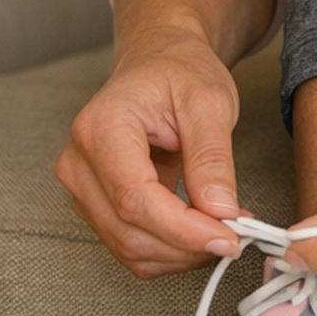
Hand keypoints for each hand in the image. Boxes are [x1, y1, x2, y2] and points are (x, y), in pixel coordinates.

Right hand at [55, 29, 248, 276]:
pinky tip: (200, 231)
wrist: (158, 63)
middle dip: (187, 245)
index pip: (135, 199)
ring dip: (180, 253)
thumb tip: (219, 211)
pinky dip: (169, 249)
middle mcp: (79, 162)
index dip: (184, 229)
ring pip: (128, 247)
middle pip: (128, 231)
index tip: (229, 236)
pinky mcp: (96, 204)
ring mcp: (83, 187)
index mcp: (101, 128)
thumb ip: (212, 157)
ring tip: (223, 229)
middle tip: (237, 235)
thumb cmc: (178, 72)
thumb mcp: (210, 101)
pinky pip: (129, 244)